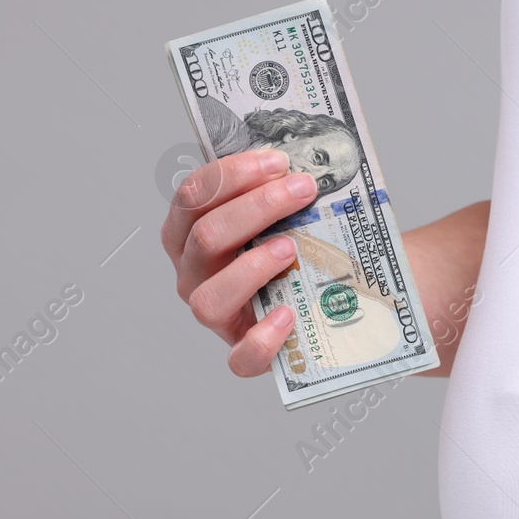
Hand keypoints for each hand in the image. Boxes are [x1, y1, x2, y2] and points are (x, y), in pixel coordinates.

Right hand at [161, 149, 317, 374]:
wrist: (325, 299)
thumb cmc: (296, 250)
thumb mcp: (284, 216)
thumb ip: (281, 193)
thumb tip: (309, 162)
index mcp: (192, 234)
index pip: (193, 196)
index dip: (232, 174)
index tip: (278, 160)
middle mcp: (194, 274)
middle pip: (205, 237)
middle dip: (256, 206)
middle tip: (302, 189)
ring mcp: (216, 316)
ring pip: (209, 297)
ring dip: (250, 267)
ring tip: (290, 248)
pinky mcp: (243, 353)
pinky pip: (241, 357)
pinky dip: (263, 338)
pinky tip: (289, 315)